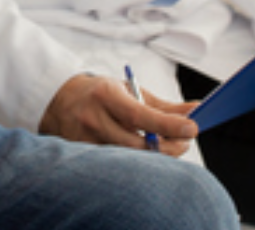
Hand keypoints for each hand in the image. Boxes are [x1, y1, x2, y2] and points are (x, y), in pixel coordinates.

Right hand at [38, 74, 198, 157]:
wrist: (59, 101)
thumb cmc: (100, 94)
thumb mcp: (129, 90)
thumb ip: (163, 105)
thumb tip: (195, 110)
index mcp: (105, 95)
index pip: (141, 115)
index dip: (168, 125)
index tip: (192, 128)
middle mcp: (94, 119)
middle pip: (137, 144)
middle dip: (168, 147)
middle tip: (184, 142)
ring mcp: (86, 141)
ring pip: (129, 159)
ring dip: (154, 157)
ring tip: (166, 147)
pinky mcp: (83, 156)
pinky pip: (116, 165)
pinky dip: (136, 163)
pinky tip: (145, 156)